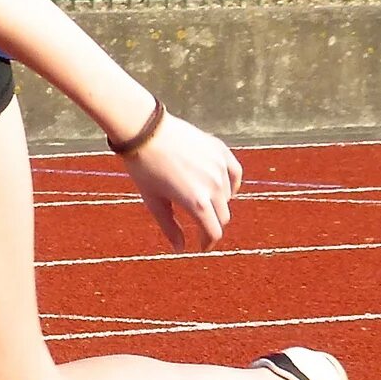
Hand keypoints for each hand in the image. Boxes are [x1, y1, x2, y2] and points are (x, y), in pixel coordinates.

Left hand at [120, 115, 242, 251]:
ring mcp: (220, 168)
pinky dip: (232, 184)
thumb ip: (170, 227)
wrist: (146, 131)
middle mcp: (214, 187)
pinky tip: (225, 188)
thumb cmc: (145, 169)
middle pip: (222, 217)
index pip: (213, 232)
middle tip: (201, 227)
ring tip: (203, 204)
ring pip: (228, 196)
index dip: (207, 243)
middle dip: (212, 225)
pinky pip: (235, 173)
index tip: (201, 246)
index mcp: (198, 203)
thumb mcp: (155, 202)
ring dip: (218, 204)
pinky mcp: (221, 151)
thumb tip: (180, 248)